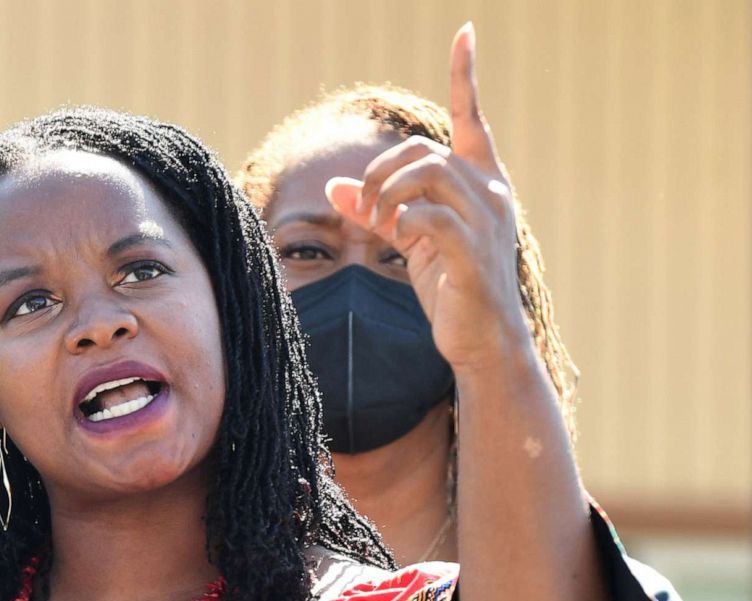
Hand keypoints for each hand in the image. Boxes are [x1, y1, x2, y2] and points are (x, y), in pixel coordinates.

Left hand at [325, 23, 530, 374]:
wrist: (483, 341)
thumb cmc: (451, 289)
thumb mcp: (408, 242)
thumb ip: (375, 211)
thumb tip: (334, 187)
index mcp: (482, 183)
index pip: (472, 119)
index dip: (465, 77)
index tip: (464, 33)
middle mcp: (491, 193)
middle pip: (423, 151)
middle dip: (381, 173)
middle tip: (364, 208)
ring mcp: (487, 221)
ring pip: (426, 174)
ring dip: (385, 195)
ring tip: (377, 224)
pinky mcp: (472, 251)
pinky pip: (426, 217)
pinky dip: (401, 224)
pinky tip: (398, 242)